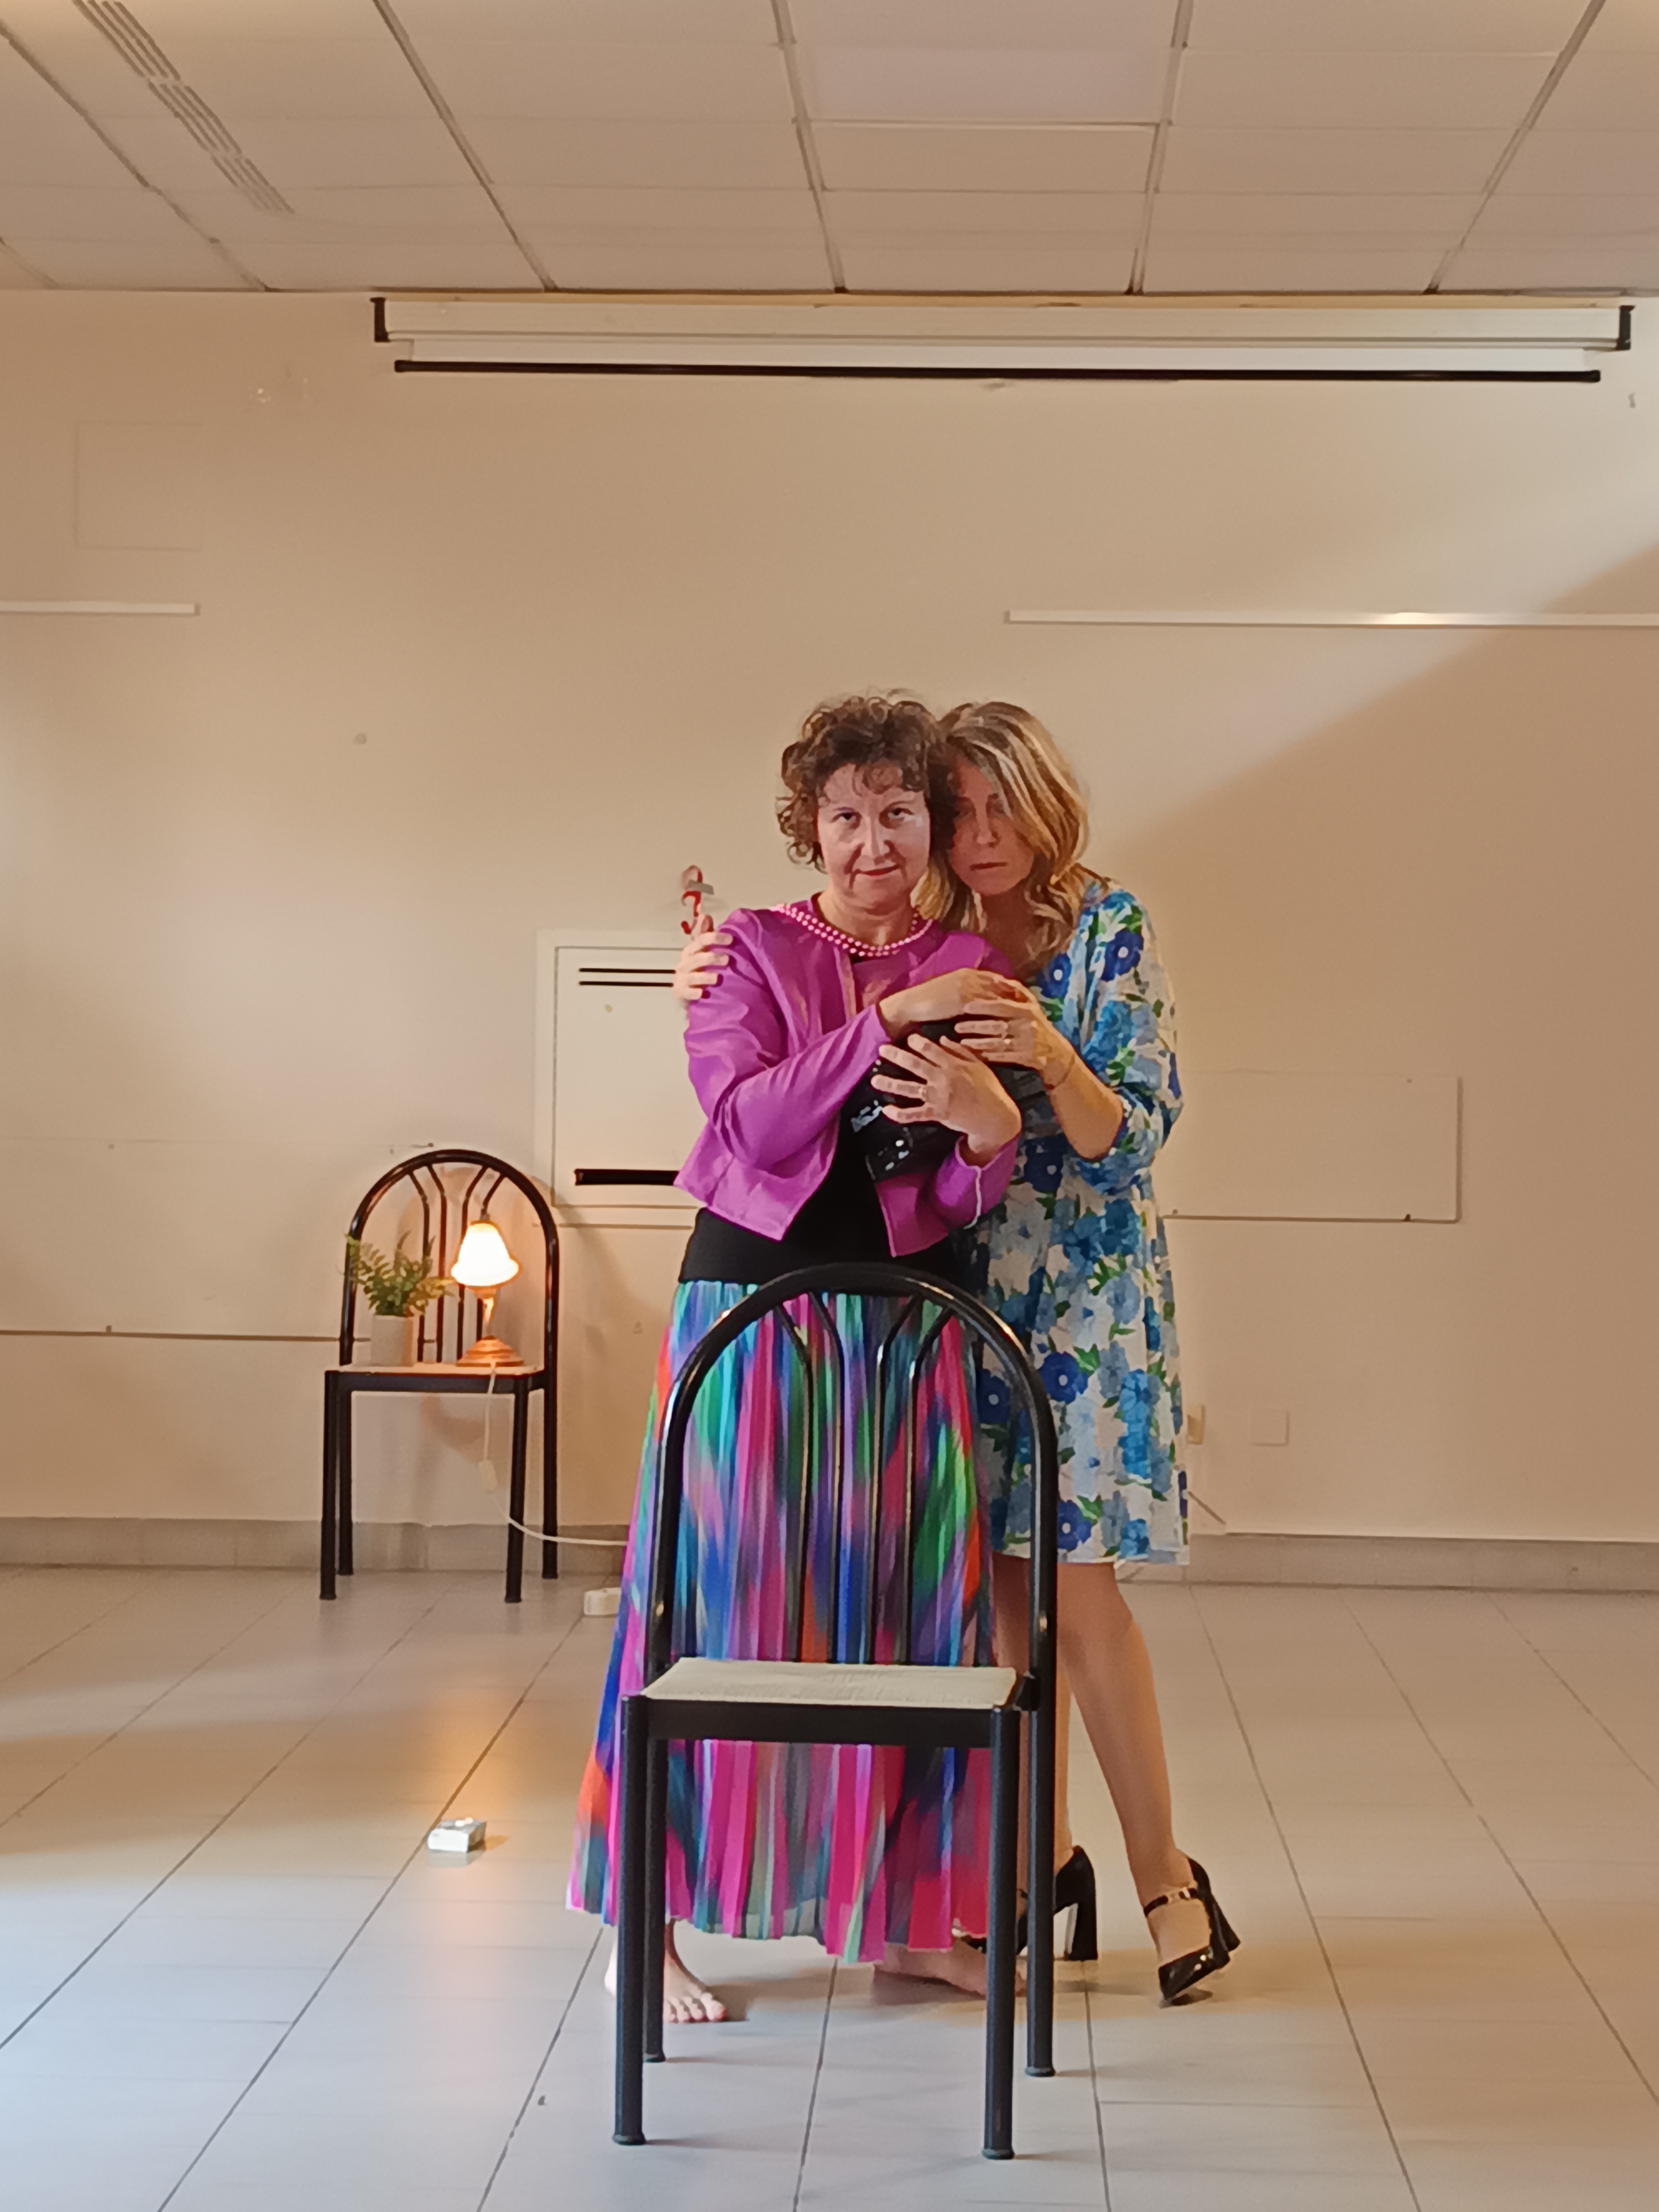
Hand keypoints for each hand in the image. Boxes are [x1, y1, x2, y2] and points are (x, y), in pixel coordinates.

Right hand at [673, 916, 731, 1002]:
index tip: (731, 939)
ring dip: (704, 976)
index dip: (715, 938)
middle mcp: (684, 963)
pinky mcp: (679, 992)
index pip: (701, 940)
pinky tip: (702, 994)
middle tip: (728, 959)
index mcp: (691, 950)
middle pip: (697, 958)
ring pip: (692, 976)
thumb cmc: (699, 968)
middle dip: (712, 957)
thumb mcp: (703, 950)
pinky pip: (685, 992)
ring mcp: (681, 978)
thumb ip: (705, 934)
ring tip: (718, 978)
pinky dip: (693, 992)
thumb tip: (705, 915)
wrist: (687, 992)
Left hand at [871, 1034, 1020, 1164]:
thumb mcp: (979, 1065)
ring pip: (910, 1088)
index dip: (917, 1042)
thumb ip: (960, 1051)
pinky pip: (915, 1114)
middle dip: (896, 1056)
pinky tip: (887, 1110)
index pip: (932, 1050)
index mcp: (954, 1065)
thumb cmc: (990, 1089)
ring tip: (874, 1079)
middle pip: (915, 1065)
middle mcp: (943, 1079)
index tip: (907, 1038)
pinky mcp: (937, 1113)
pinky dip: (900, 1113)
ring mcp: (939, 1097)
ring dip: (890, 1083)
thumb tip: (942, 1038)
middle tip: (881, 1050)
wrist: (995, 1116)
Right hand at [878, 967, 1019, 1037]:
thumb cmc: (928, 1005)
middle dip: (1019, 994)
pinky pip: (987, 1006)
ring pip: (998, 994)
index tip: (1027, 997)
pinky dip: (1000, 1013)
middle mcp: (970, 976)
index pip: (997, 978)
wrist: (910, 1007)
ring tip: (1029, 1016)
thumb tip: (981, 1002)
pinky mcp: (962, 999)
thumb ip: (969, 995)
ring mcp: (967, 986)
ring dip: (1013, 1003)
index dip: (1013, 987)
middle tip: (1035, 1006)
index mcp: (968, 973)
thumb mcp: (952, 996)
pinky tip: (1011, 1023)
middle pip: (1002, 984)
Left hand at [956, 984, 1071, 1086]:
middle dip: (975, 1026)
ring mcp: (1025, 1044)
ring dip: (978, 1043)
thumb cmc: (1038, 1023)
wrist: (1055, 1051)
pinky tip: (973, 1055)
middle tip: (957, 1027)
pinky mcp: (1023, 1058)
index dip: (983, 1006)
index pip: (1001, 1006)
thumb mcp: (1031, 1005)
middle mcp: (1026, 1026)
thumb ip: (1015, 991)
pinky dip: (986, 1056)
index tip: (965, 1006)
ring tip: (961, 1043)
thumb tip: (998, 979)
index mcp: (1026, 1011)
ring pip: (997, 1043)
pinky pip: (1001, 1057)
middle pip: (996, 1026)